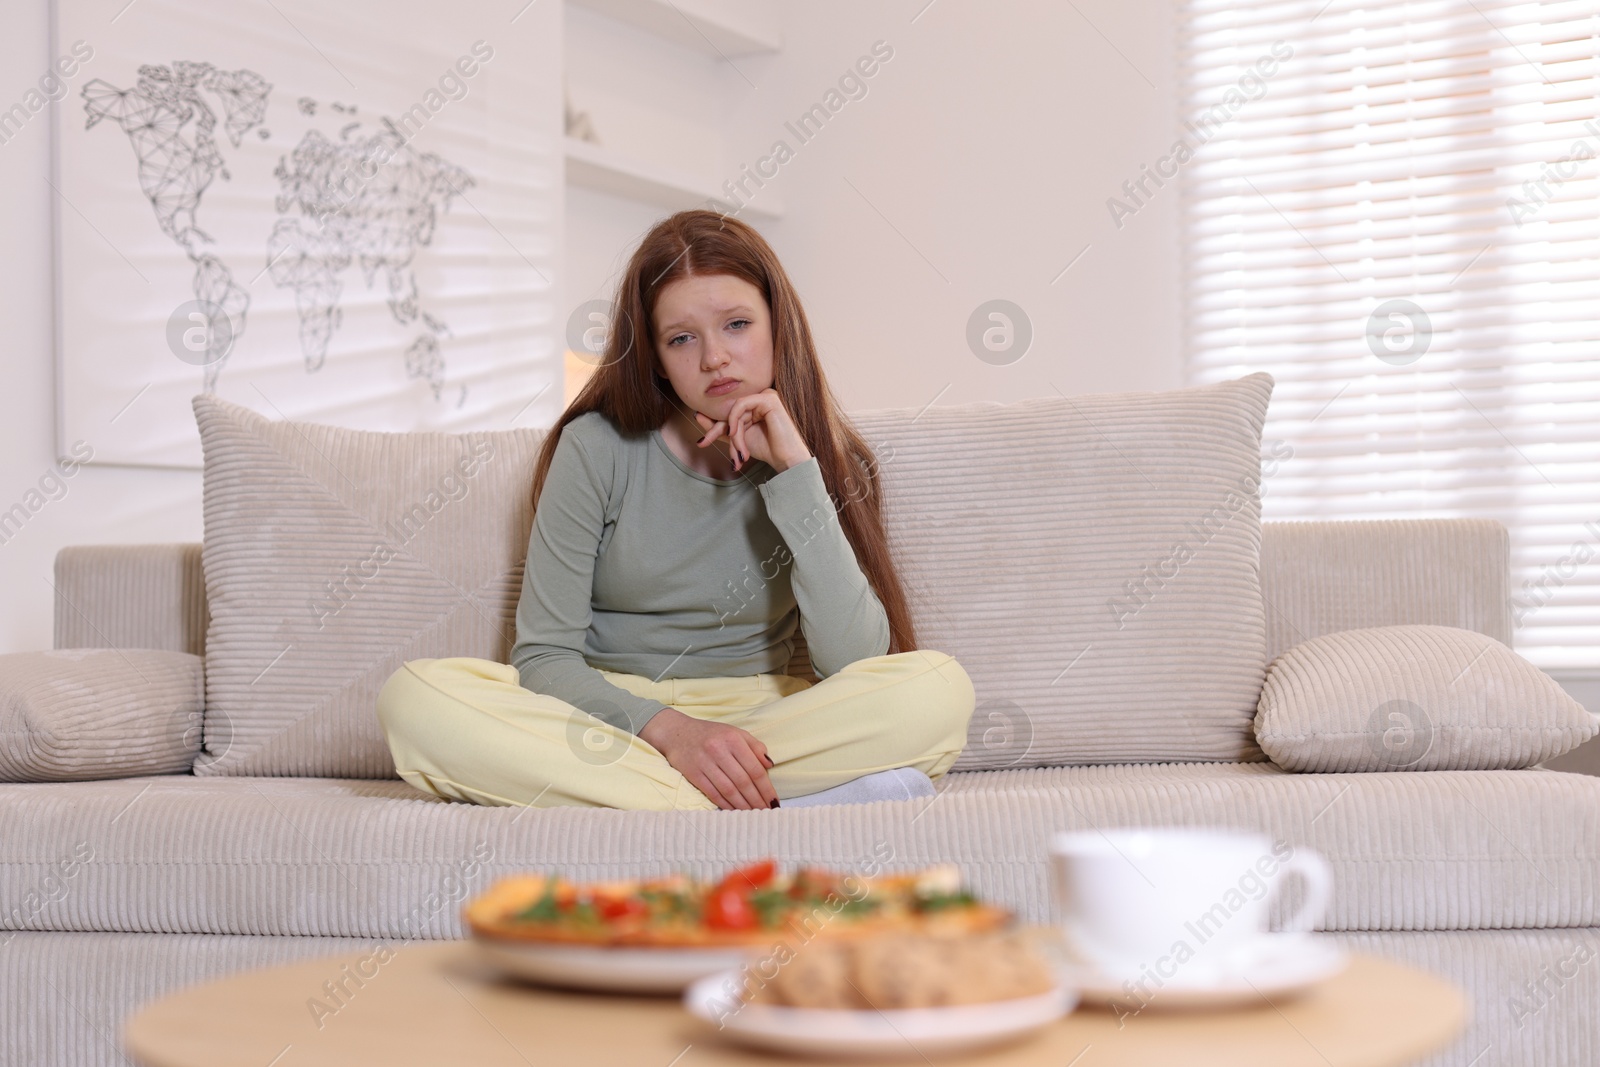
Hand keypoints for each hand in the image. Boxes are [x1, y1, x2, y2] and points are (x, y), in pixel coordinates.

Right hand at [639, 707, 778, 809]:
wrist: (677, 733)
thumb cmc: (711, 734)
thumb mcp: (735, 733)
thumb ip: (754, 746)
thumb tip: (769, 765)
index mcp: (733, 739)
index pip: (755, 768)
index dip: (766, 787)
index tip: (774, 801)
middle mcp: (719, 750)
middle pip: (743, 781)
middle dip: (757, 800)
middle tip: (766, 812)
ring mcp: (705, 762)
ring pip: (729, 790)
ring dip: (743, 805)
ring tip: (753, 814)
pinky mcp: (693, 773)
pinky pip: (713, 793)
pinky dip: (725, 804)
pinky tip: (735, 811)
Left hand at [694, 388, 812, 473]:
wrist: (786, 459)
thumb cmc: (767, 449)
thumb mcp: (737, 438)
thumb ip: (720, 428)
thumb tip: (697, 414)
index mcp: (755, 405)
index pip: (729, 412)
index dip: (714, 427)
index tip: (702, 441)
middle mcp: (761, 397)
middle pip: (730, 410)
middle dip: (718, 431)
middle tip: (704, 443)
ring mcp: (766, 395)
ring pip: (735, 410)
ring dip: (732, 433)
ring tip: (739, 452)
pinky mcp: (769, 398)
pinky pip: (741, 404)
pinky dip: (734, 420)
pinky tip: (735, 434)